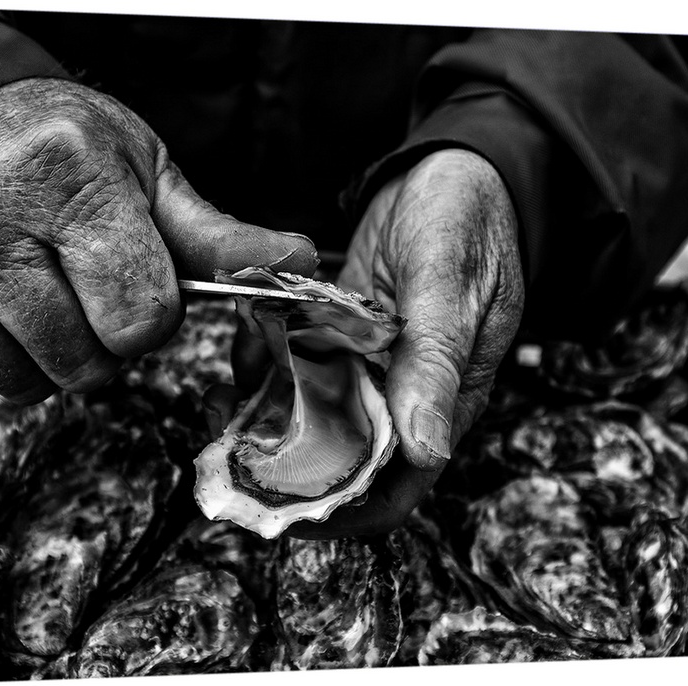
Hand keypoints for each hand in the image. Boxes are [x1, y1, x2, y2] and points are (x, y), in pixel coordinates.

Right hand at [0, 78, 316, 403]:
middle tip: (79, 282)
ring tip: (34, 288)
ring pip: (25, 383)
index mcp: (66, 169)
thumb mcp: (146, 175)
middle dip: (101, 339)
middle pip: (84, 362)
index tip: (130, 278)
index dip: (151, 313)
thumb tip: (300, 262)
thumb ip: (216, 236)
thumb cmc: (62, 151)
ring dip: (49, 354)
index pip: (142, 318)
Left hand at [205, 149, 524, 537]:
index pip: (388, 492)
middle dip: (277, 465)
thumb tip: (426, 453)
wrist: (450, 170)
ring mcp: (363, 369)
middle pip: (334, 463)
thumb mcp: (451, 288)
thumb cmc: (467, 222)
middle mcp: (397, 399)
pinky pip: (292, 368)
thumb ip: (436, 366)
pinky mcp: (336, 339)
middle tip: (226, 443)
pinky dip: (264, 363)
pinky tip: (244, 343)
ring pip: (303, 418)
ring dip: (260, 414)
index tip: (274, 510)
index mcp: (441, 406)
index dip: (335, 512)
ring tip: (220, 395)